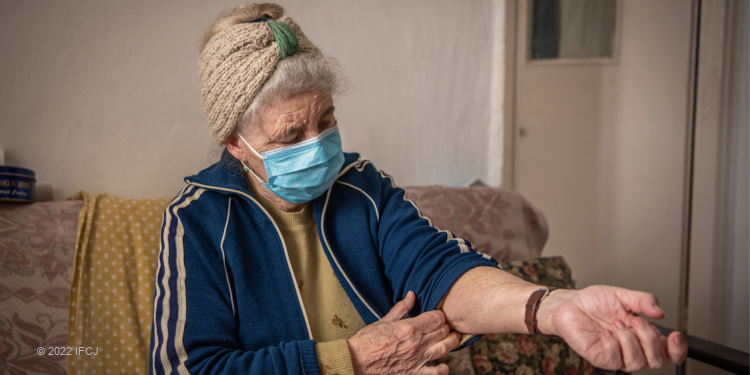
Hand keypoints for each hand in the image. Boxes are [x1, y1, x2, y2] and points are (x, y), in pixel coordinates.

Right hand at [347, 291, 460, 374]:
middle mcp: (416, 343)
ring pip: (444, 348)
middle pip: (442, 331)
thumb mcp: (384, 320)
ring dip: (452, 342)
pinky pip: (435, 373)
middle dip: (446, 326)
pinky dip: (443, 368)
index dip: (441, 314)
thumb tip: (412, 295)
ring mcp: (417, 359)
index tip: (439, 314)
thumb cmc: (367, 341)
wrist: (357, 362)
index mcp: (408, 328)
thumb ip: (401, 309)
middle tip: (445, 325)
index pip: (436, 318)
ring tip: (453, 338)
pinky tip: (443, 364)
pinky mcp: (414, 373)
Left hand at [541, 286, 687, 370]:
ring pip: (637, 363)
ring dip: (629, 340)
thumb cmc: (595, 302)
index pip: (670, 353)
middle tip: (635, 320)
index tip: (675, 334)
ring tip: (616, 323)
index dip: (678, 349)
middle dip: (649, 339)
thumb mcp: (623, 296)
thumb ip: (643, 300)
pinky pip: (614, 360)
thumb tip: (660, 311)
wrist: (571, 303)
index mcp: (644, 336)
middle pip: (657, 360)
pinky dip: (613, 345)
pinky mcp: (600, 358)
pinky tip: (606, 332)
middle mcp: (633, 349)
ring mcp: (617, 355)